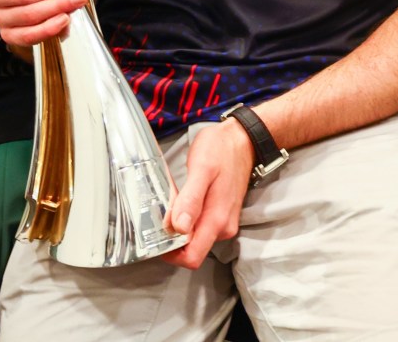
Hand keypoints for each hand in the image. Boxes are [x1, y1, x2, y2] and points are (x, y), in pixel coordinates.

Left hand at [162, 120, 252, 269]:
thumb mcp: (202, 168)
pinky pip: (201, 226)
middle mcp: (223, 227)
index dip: (171, 254)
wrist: (242, 139)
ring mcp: (224, 221)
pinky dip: (187, 219)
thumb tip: (179, 228)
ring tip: (169, 205)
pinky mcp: (222, 213)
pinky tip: (180, 202)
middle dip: (172, 241)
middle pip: (192, 251)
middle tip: (158, 217)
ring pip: (195, 239)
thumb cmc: (221, 149)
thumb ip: (191, 199)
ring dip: (179, 229)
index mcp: (217, 220)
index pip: (192, 257)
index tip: (154, 238)